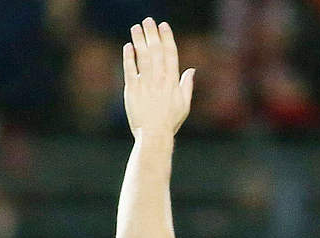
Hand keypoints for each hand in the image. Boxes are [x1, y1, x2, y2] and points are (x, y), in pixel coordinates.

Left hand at [123, 18, 194, 138]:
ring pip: (142, 57)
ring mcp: (145, 83)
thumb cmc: (170, 122)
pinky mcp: (132, 90)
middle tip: (148, 20)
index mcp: (172, 81)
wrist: (154, 135)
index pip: (170, 53)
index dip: (167, 38)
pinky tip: (128, 46)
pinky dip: (128, 57)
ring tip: (136, 28)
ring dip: (139, 40)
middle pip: (156, 51)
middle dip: (152, 34)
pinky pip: (130, 70)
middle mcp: (159, 79)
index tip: (163, 25)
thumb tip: (192, 70)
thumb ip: (187, 85)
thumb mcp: (184, 104)